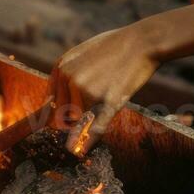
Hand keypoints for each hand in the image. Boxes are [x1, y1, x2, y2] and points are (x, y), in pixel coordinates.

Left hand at [50, 21, 164, 151]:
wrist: (142, 41)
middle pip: (63, 113)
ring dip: (88, 119)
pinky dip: (88, 142)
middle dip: (73, 117)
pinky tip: (81, 151)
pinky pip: (95, 128)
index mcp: (62, 67)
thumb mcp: (81, 52)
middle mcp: (70, 79)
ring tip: (105, 100)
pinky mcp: (109, 102)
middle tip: (90, 109)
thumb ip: (66, 72)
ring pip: (79, 119)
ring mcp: (88, 91)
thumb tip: (52, 96)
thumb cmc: (114, 45)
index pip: (51, 100)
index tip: (64, 117)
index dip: (58, 111)